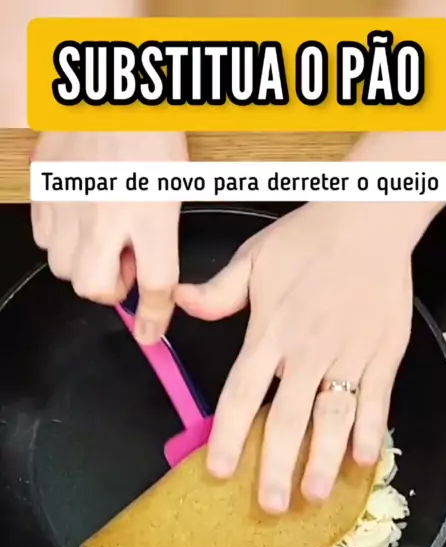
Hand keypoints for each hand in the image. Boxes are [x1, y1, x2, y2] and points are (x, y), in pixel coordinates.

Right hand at [31, 131, 187, 343]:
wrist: (110, 88)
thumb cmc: (150, 130)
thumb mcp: (175, 186)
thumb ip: (162, 238)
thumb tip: (148, 281)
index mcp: (152, 211)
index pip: (157, 283)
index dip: (154, 317)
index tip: (150, 332)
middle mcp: (108, 213)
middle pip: (98, 288)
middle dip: (112, 288)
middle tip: (125, 264)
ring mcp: (70, 202)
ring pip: (65, 270)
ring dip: (85, 265)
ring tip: (101, 236)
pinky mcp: (44, 189)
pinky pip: (43, 240)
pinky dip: (61, 241)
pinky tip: (78, 220)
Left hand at [175, 203, 413, 513]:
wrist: (370, 217)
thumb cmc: (309, 237)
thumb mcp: (253, 258)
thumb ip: (218, 292)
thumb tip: (179, 302)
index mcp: (270, 331)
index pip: (243, 392)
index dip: (230, 436)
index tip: (220, 471)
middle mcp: (307, 348)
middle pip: (288, 416)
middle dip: (277, 465)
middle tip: (269, 504)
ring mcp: (348, 352)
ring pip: (334, 413)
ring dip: (324, 458)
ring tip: (314, 495)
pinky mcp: (383, 351)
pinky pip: (377, 397)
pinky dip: (372, 428)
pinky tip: (364, 459)